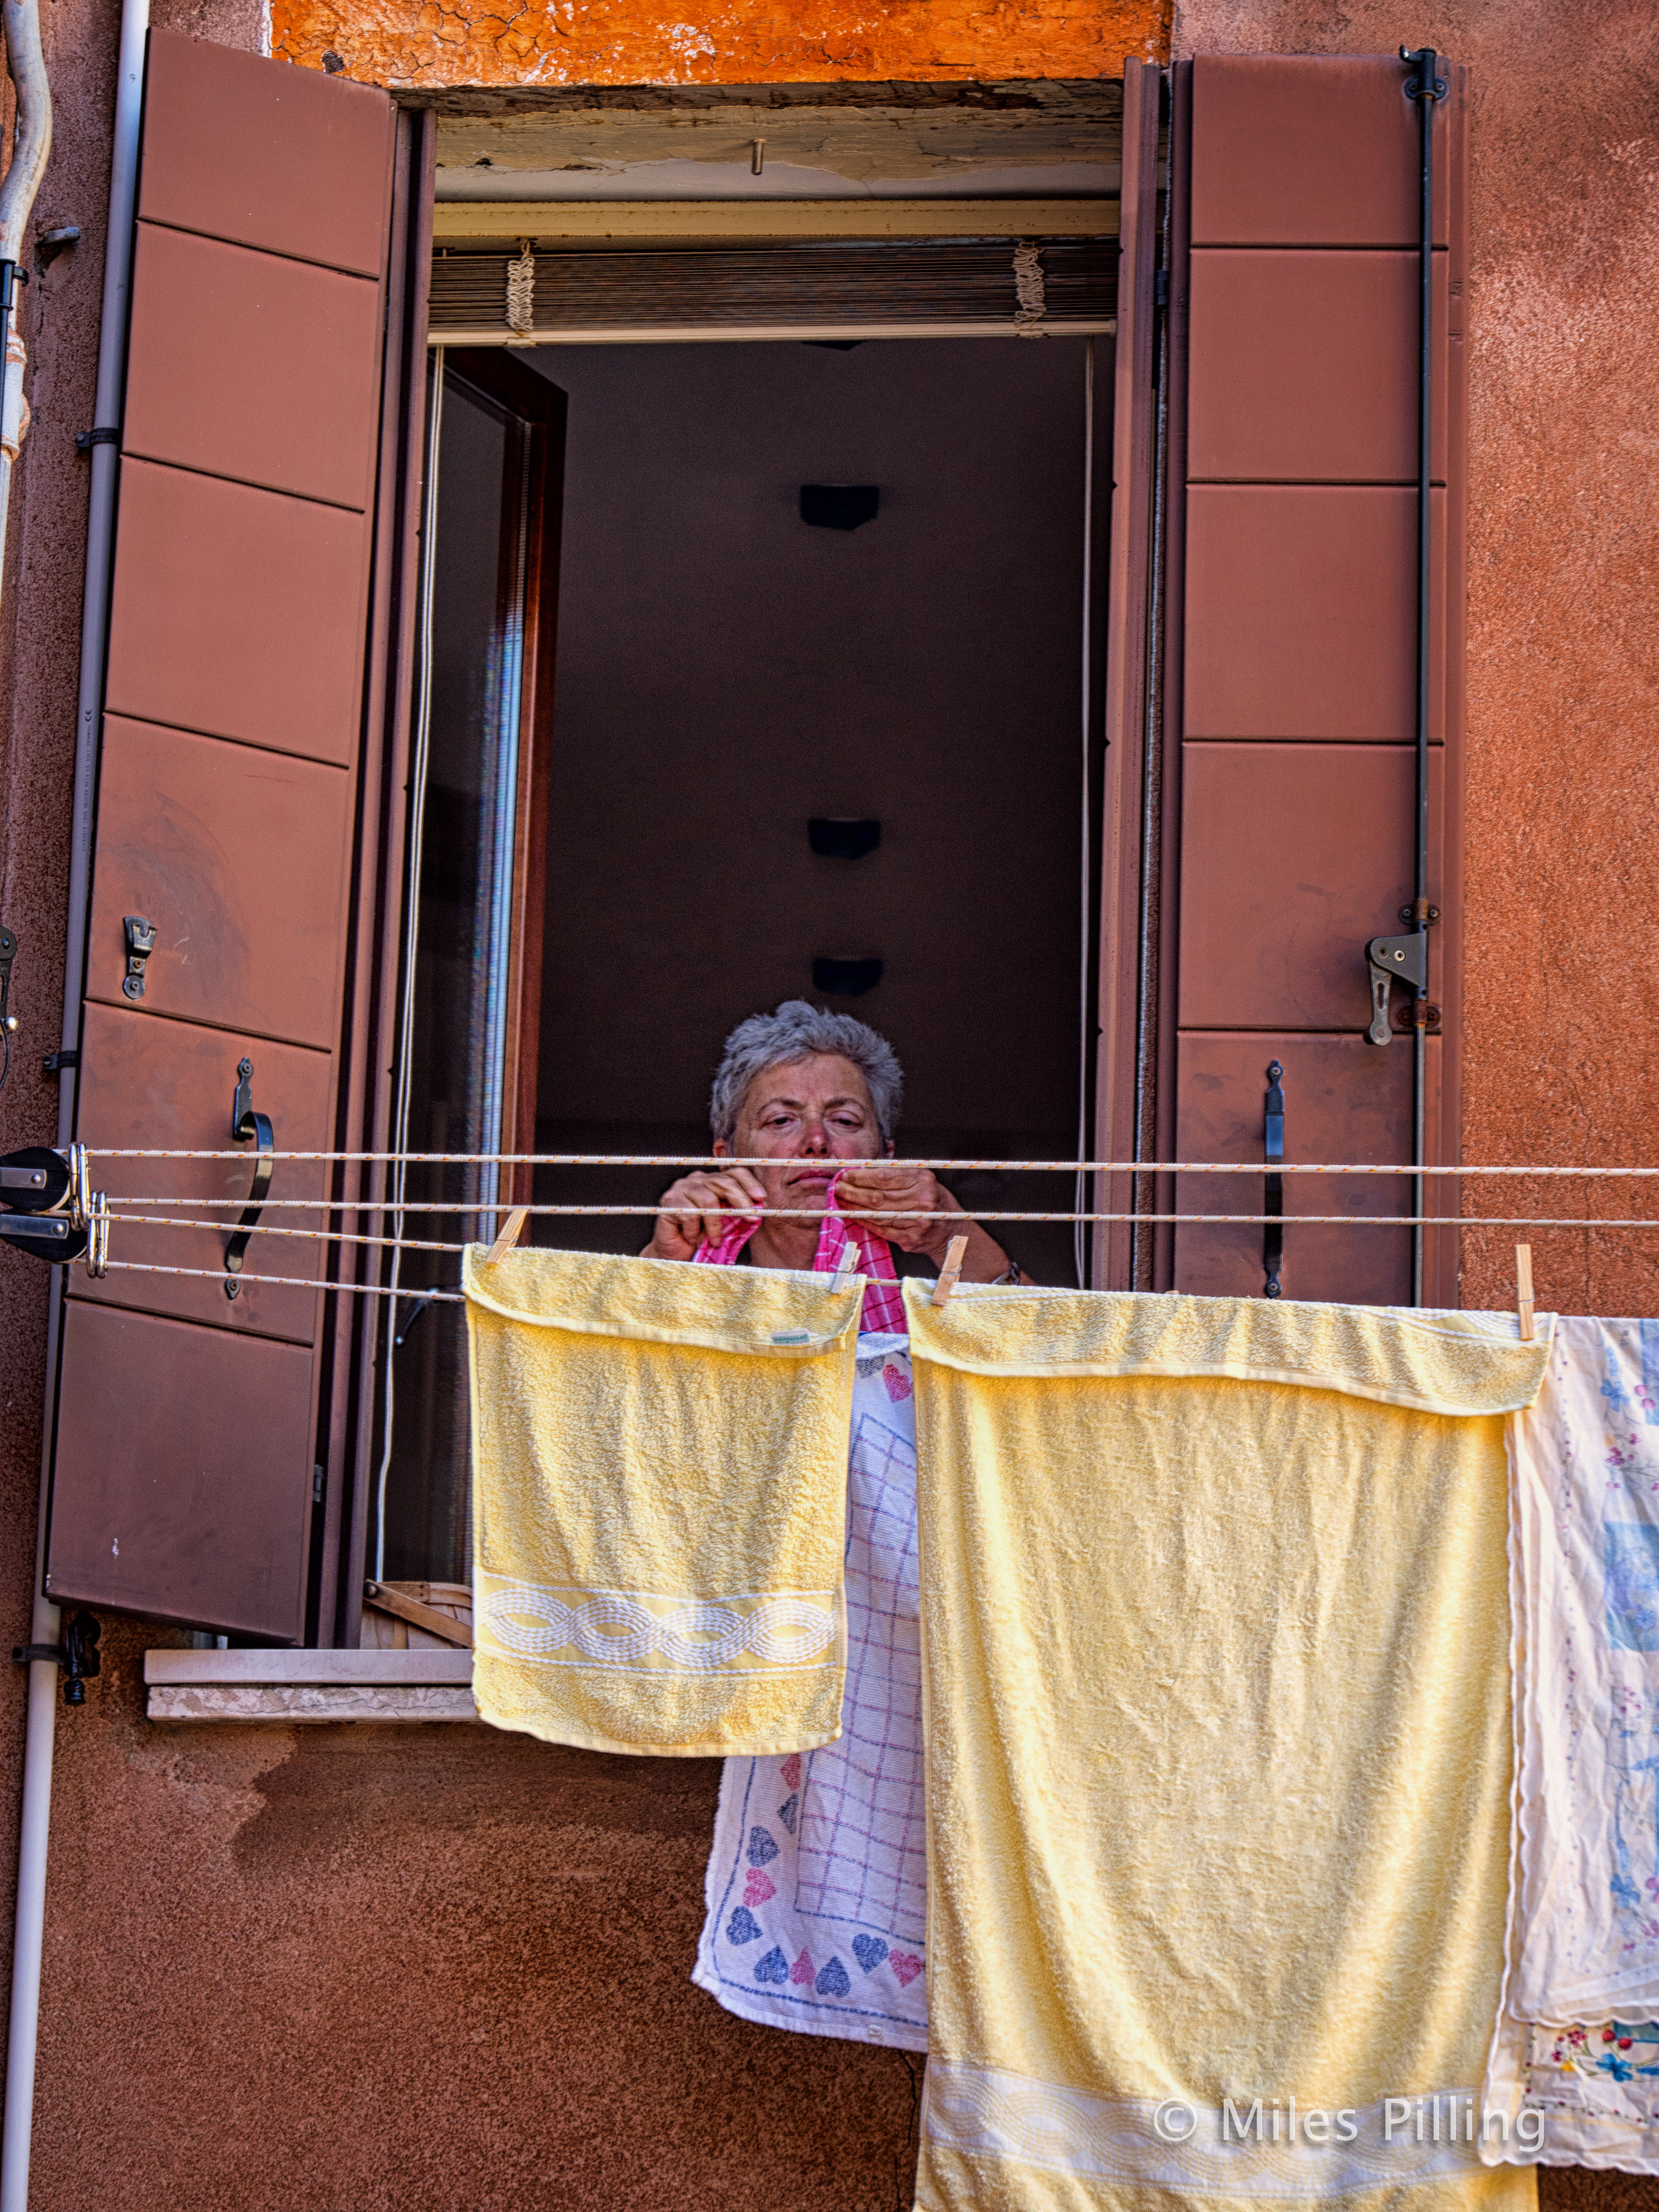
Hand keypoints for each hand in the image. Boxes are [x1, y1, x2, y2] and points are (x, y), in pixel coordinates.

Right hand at [643, 1167, 765, 1261]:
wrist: (676, 1254)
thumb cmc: (703, 1238)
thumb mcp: (726, 1225)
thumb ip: (739, 1213)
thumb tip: (760, 1208)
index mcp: (714, 1181)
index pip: (735, 1173)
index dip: (750, 1183)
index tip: (761, 1198)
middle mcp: (698, 1180)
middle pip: (724, 1182)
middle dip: (741, 1201)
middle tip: (751, 1218)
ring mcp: (682, 1188)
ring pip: (708, 1200)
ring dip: (715, 1225)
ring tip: (716, 1241)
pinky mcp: (669, 1201)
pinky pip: (689, 1215)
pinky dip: (694, 1231)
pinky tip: (693, 1239)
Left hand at [831, 1163, 960, 1260]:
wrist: (952, 1230)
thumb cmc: (932, 1200)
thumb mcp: (921, 1180)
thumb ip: (896, 1175)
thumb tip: (862, 1171)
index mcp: (923, 1180)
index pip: (884, 1177)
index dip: (861, 1176)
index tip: (845, 1174)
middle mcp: (922, 1200)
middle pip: (878, 1196)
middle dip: (853, 1191)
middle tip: (837, 1187)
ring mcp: (917, 1222)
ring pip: (877, 1214)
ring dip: (854, 1207)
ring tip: (840, 1200)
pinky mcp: (910, 1238)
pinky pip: (881, 1229)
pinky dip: (864, 1221)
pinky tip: (852, 1215)